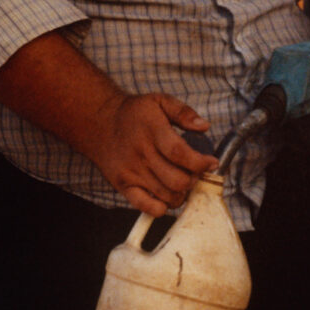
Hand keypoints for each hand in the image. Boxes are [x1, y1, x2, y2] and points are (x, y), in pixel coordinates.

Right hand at [84, 93, 216, 216]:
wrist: (98, 122)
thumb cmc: (134, 114)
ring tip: (181, 181)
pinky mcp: (122, 185)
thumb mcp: (159, 101)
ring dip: (181, 193)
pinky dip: (161, 208)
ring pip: (166, 196)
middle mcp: (140, 154)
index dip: (200, 163)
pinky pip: (145, 207)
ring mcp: (130, 172)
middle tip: (195, 173)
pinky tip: (166, 196)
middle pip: (176, 180)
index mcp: (151, 131)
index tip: (211, 163)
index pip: (179, 153)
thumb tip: (205, 126)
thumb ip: (184, 112)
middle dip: (194, 180)